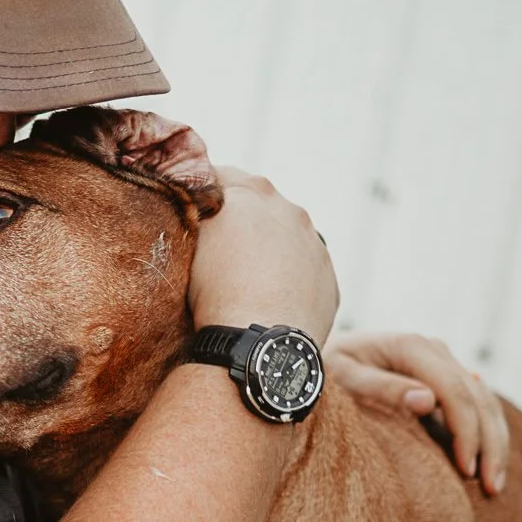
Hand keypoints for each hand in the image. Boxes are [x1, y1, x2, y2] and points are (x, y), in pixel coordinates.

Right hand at [189, 167, 338, 341]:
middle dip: (243, 221)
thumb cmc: (215, 292)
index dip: (205, 193)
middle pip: (261, 206)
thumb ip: (199, 211)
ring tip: (247, 281)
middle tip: (221, 249)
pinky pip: (306, 274)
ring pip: (288, 240)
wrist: (260, 344)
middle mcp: (291, 211)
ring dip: (270, 251)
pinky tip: (269, 302)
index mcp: (254, 192)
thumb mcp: (193, 241)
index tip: (195, 210)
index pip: (223, 176)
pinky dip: (290, 281)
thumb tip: (200, 203)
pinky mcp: (328, 280)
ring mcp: (315, 246)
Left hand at [327, 331, 509, 493]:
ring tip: (493, 485)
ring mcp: (440, 361)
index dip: (467, 431)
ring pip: (485, 399)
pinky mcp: (440, 376)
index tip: (465, 470)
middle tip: (491, 488)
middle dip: (490, 444)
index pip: (454, 390)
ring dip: (495, 441)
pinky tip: (487, 462)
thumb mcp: (341, 378)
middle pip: (478, 396)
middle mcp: (431, 349)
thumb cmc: (322, 372)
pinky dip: (487, 432)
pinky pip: (476, 403)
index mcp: (410, 346)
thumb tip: (427, 401)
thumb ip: (381, 388)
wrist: (312, 358)